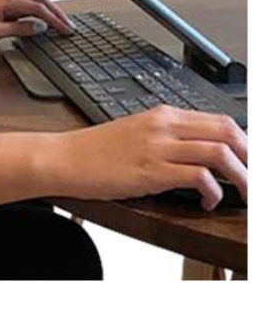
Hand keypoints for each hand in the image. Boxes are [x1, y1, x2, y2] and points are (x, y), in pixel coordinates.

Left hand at [0, 0, 74, 45]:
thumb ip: (18, 29)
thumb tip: (40, 27)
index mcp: (7, 1)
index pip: (38, 7)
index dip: (54, 19)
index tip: (66, 30)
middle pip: (41, 1)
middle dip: (57, 13)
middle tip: (69, 27)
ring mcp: (7, 5)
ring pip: (35, 5)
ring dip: (50, 14)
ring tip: (62, 26)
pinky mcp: (5, 12)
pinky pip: (28, 11)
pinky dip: (40, 17)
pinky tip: (46, 26)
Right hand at [49, 106, 248, 209]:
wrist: (63, 158)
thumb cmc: (94, 151)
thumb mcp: (136, 133)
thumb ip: (168, 137)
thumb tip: (200, 152)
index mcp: (163, 115)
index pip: (220, 119)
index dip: (245, 140)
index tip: (252, 160)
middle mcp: (164, 126)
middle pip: (228, 131)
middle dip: (251, 156)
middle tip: (255, 176)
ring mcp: (158, 147)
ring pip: (220, 153)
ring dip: (242, 176)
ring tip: (246, 193)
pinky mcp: (151, 171)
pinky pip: (199, 177)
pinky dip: (213, 192)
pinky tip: (208, 201)